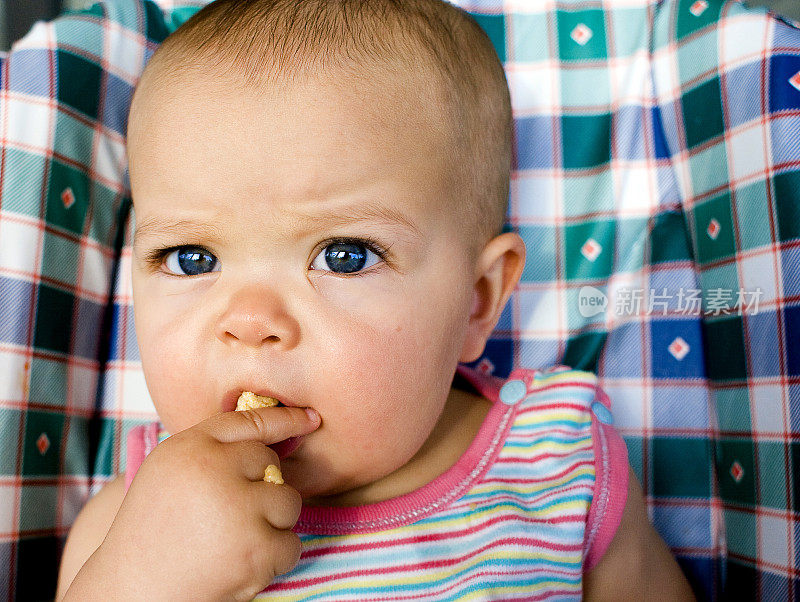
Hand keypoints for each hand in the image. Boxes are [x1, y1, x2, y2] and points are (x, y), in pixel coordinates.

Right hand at [76, 406, 319, 600]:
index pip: (250, 421)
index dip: (285, 418)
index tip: (311, 418)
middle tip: (224, 516)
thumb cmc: (153, 528)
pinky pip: (292, 544)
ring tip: (232, 540)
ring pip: (289, 502)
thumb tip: (273, 437)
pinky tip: (240, 563)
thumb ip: (214, 448)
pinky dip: (274, 558)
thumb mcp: (170, 470)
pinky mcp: (255, 549)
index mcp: (191, 447)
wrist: (132, 589)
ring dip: (271, 523)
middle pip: (273, 464)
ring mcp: (238, 509)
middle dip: (260, 488)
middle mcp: (215, 470)